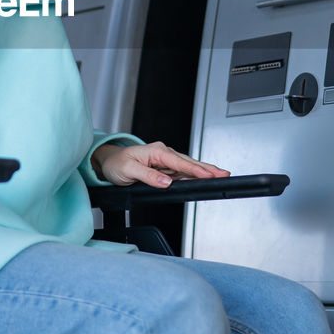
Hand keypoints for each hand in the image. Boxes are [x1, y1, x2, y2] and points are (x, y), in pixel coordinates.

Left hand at [91, 141, 229, 187]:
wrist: (109, 162)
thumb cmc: (116, 163)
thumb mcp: (129, 170)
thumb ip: (148, 176)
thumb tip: (166, 182)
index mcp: (157, 151)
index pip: (180, 162)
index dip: (195, 170)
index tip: (209, 175)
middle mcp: (164, 154)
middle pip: (189, 162)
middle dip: (208, 168)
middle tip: (224, 174)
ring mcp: (166, 161)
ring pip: (189, 167)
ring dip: (205, 171)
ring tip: (220, 175)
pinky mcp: (165, 168)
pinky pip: (183, 172)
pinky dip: (195, 175)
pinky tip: (204, 178)